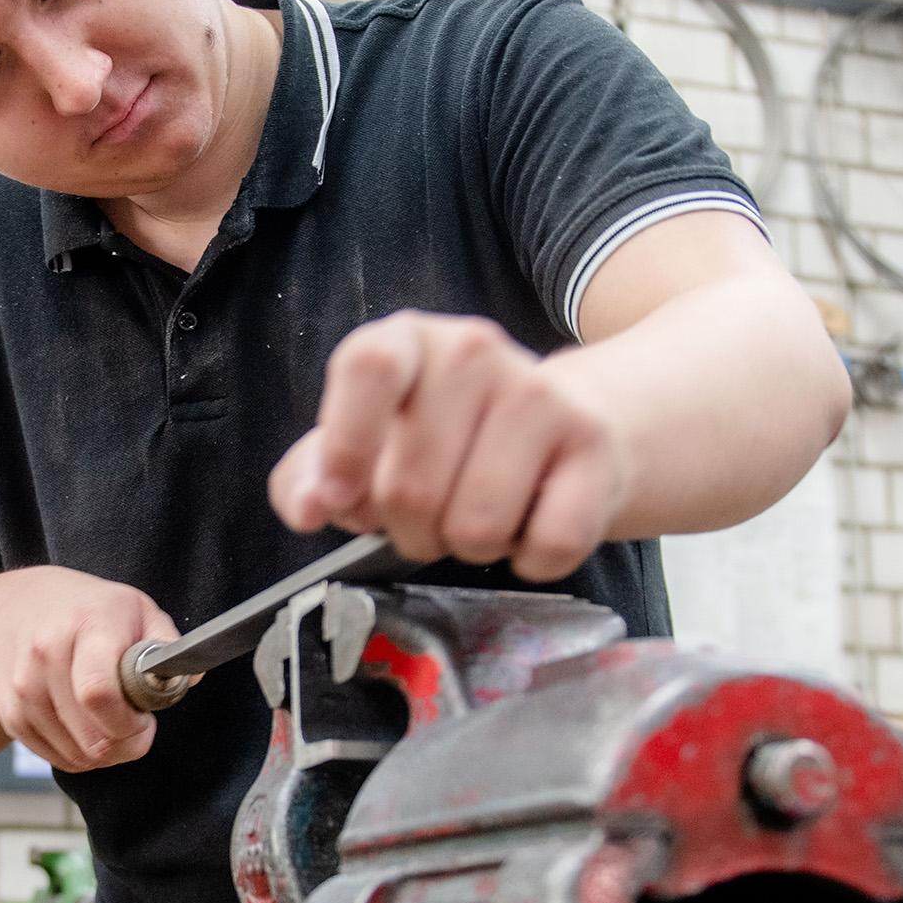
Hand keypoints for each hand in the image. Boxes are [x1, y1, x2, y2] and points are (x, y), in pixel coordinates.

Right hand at [0, 567, 178, 773]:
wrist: (15, 607)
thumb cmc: (87, 610)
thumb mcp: (136, 608)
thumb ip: (167, 644)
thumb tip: (187, 678)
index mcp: (86, 624)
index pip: (99, 693)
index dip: (131, 722)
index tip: (146, 718)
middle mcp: (46, 655)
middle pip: (93, 737)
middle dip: (127, 743)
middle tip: (137, 725)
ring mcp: (23, 688)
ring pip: (78, 756)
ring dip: (106, 752)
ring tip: (112, 723)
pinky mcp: (11, 715)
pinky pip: (59, 759)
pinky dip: (81, 755)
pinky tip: (89, 728)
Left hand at [269, 311, 629, 581]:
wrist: (563, 426)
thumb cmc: (447, 442)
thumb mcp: (364, 445)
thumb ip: (311, 475)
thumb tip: (309, 507)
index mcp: (408, 342)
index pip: (369, 366)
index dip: (347, 448)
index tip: (340, 502)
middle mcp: (474, 351)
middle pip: (412, 484)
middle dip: (410, 531)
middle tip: (426, 520)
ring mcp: (541, 392)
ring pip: (478, 525)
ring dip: (469, 548)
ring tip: (478, 516)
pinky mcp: (593, 444)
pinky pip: (549, 542)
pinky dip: (530, 560)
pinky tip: (529, 527)